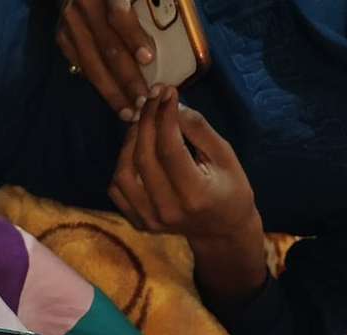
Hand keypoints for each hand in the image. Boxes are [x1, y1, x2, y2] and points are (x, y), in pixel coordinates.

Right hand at [57, 0, 155, 121]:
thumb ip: (150, 3)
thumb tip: (168, 27)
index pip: (118, 13)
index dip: (133, 36)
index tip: (148, 59)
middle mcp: (83, 6)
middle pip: (107, 46)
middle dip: (127, 76)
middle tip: (144, 99)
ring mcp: (70, 24)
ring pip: (92, 63)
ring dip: (112, 91)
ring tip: (128, 111)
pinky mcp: (62, 37)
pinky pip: (82, 66)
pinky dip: (98, 84)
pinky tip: (113, 100)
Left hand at [108, 87, 267, 305]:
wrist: (221, 230)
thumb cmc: (230, 188)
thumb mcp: (224, 155)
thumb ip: (198, 129)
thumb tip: (171, 104)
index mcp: (195, 195)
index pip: (169, 148)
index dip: (165, 116)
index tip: (167, 91)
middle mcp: (167, 210)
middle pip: (144, 158)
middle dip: (146, 121)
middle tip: (152, 98)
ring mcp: (148, 219)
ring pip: (123, 173)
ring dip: (130, 141)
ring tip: (143, 121)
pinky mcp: (137, 222)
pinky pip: (117, 188)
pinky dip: (122, 163)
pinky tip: (136, 147)